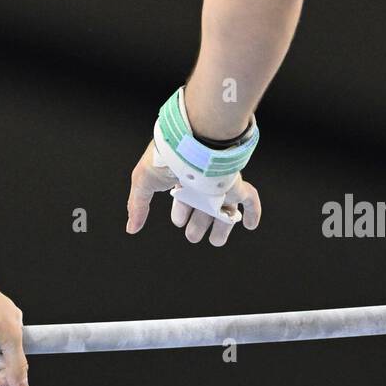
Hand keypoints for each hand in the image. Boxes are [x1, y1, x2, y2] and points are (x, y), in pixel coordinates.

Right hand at [125, 141, 260, 246]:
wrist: (190, 143)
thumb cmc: (165, 158)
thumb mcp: (143, 181)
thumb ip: (137, 205)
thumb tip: (131, 228)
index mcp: (182, 178)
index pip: (184, 199)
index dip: (180, 213)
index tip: (178, 221)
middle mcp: (203, 182)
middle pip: (204, 208)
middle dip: (198, 224)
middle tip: (193, 236)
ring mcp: (220, 184)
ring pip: (225, 209)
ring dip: (222, 227)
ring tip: (216, 241)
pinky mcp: (236, 185)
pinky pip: (250, 200)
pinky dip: (253, 213)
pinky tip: (251, 225)